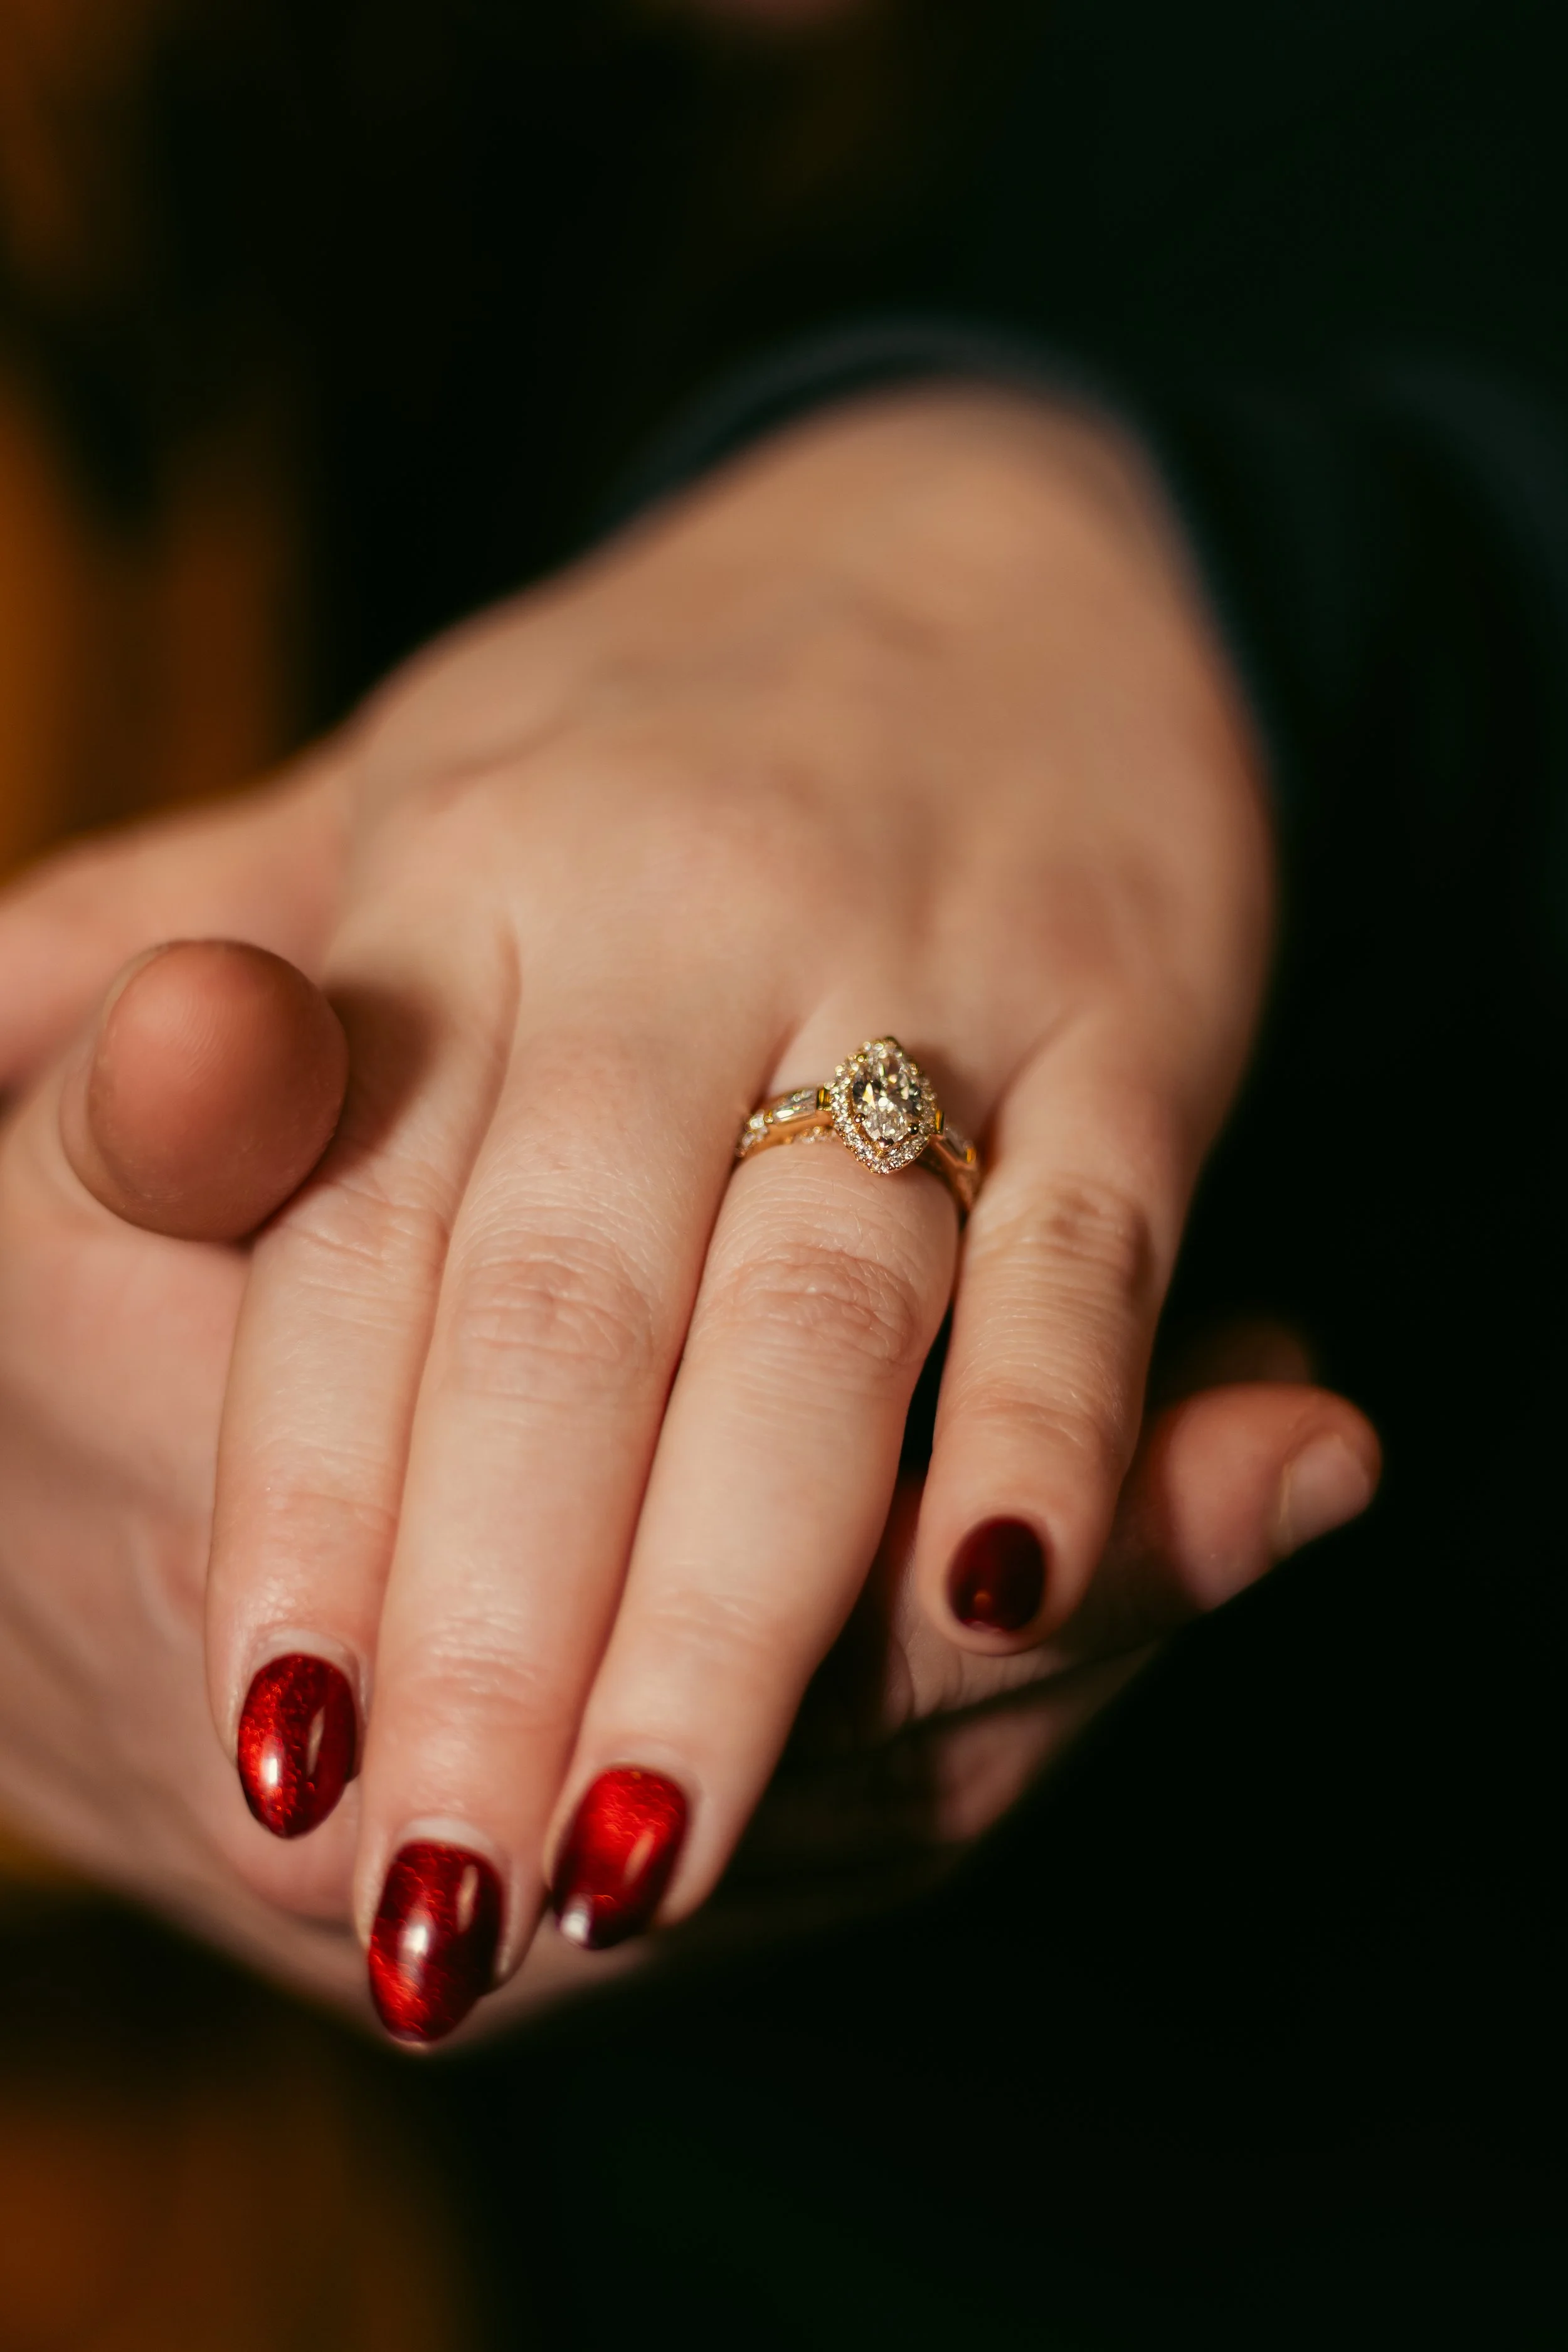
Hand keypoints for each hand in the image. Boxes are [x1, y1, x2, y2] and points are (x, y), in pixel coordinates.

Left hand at [0, 387, 1374, 2042]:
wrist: (987, 539)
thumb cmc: (650, 736)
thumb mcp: (391, 790)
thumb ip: (174, 942)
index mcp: (450, 875)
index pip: (350, 1240)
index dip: (305, 1502)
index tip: (269, 1753)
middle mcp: (659, 908)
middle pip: (559, 1311)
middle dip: (493, 1624)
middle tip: (438, 1912)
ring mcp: (912, 952)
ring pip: (810, 1309)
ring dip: (732, 1598)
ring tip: (648, 1858)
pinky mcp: (1128, 998)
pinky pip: (1080, 1236)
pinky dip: (1055, 1424)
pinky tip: (1000, 1615)